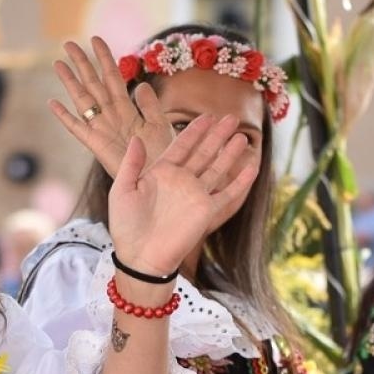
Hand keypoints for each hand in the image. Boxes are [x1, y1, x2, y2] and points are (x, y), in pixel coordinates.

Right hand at [49, 37, 174, 177]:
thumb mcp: (161, 124)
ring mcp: (101, 129)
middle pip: (93, 83)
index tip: (95, 38)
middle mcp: (111, 115)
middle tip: (68, 43)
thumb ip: (150, 105)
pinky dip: (65, 117)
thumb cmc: (163, 156)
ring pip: (82, 99)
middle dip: (81, 63)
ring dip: (70, 82)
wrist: (160, 179)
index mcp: (127, 108)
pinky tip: (53, 103)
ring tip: (57, 64)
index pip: (113, 76)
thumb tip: (140, 85)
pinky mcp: (96, 145)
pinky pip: (77, 128)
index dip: (104, 58)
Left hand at [106, 118, 257, 276]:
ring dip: (230, 153)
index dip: (194, 131)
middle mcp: (181, 181)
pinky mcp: (206, 212)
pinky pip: (227, 194)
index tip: (206, 116)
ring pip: (217, 169)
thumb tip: (136, 137)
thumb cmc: (126, 226)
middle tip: (231, 118)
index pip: (182, 145)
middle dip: (218, 135)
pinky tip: (252, 167)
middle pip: (204, 152)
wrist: (140, 257)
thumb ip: (131, 163)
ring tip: (242, 136)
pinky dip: (240, 182)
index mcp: (161, 173)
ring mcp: (195, 196)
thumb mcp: (122, 189)